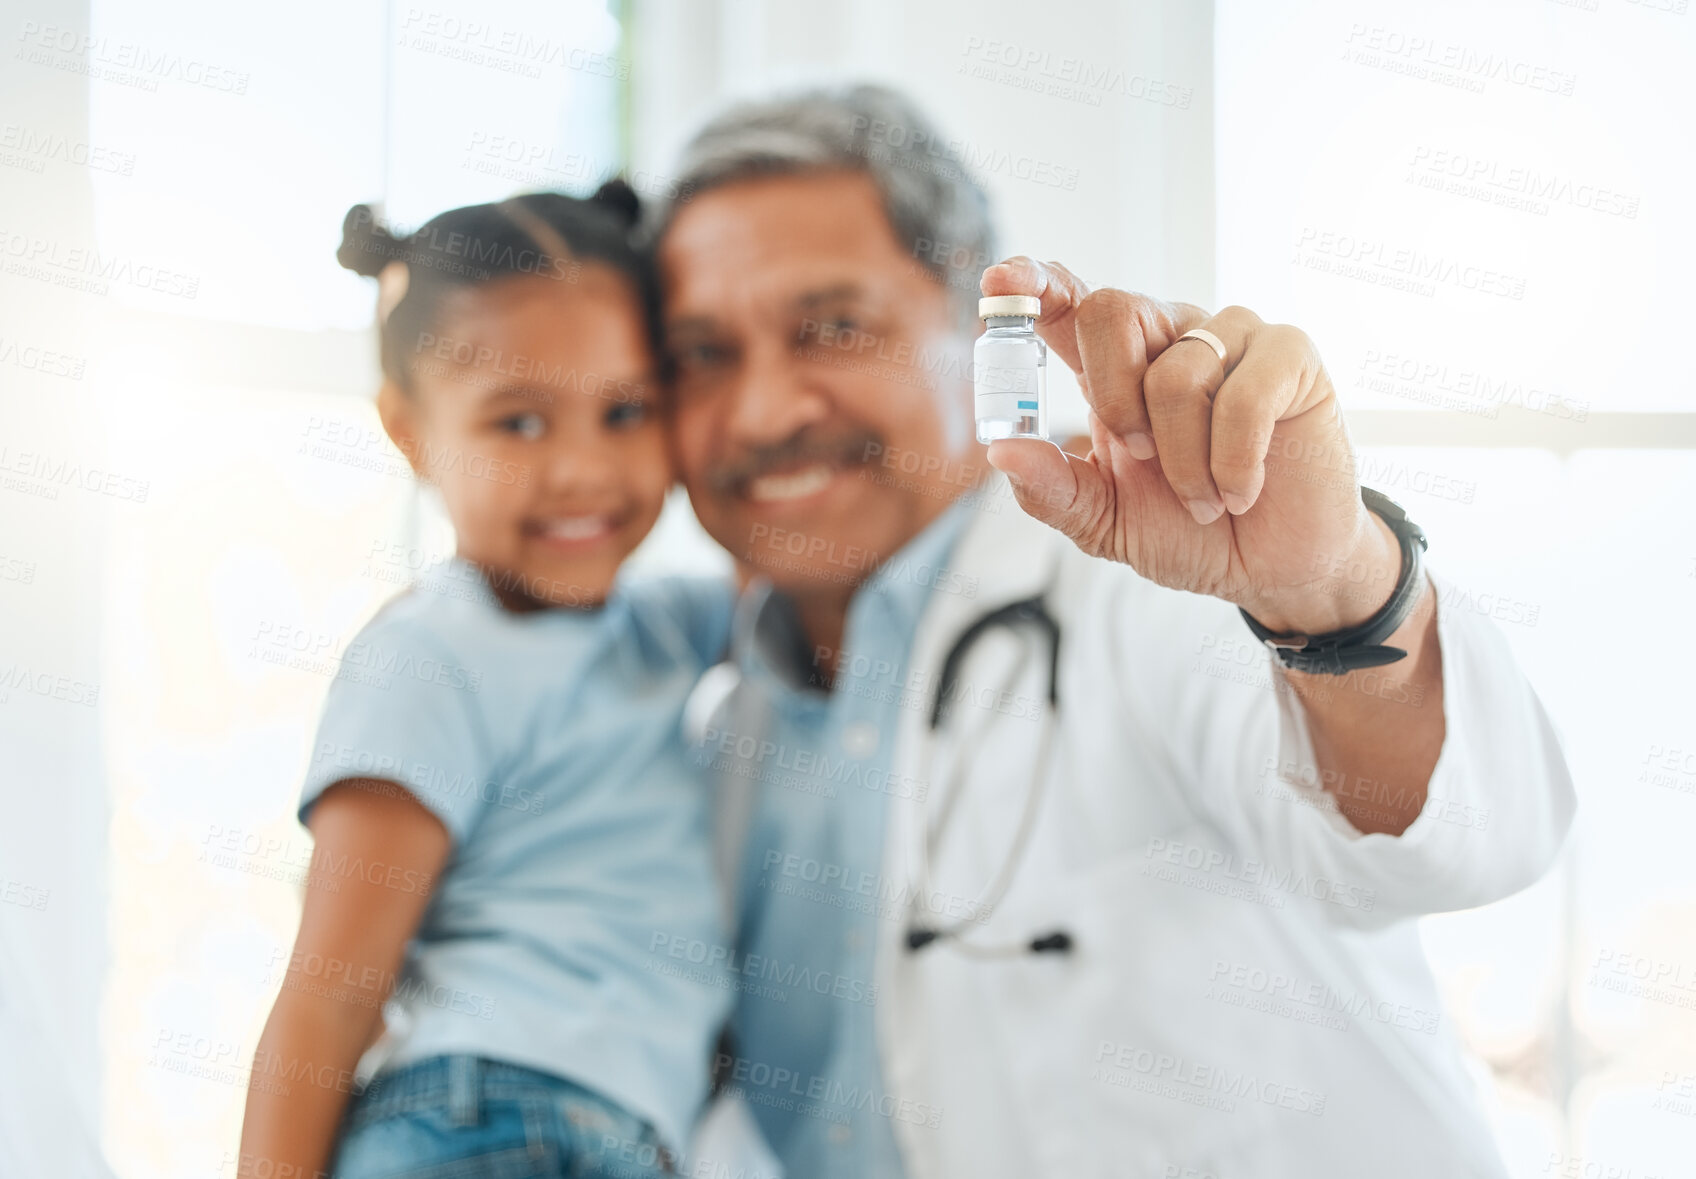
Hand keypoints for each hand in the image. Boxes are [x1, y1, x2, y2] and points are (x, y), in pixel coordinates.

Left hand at [980, 257, 1400, 635]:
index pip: (1067, 303)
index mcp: (1115, 369)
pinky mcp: (1289, 356)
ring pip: (1176, 370)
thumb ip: (1052, 488)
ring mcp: (1231, 339)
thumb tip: (1001, 451)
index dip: (1033, 283)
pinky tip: (1244, 489)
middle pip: (1110, 309)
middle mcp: (1169, 339)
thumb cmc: (1188, 531)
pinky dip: (1234, 461)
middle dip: (1114, 397)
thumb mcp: (1104, 521)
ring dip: (1184, 460)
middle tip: (1142, 458)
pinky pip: (1244, 393)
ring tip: (1205, 497)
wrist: (1269, 568)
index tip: (999, 284)